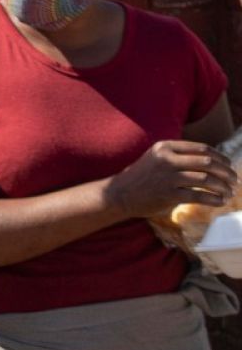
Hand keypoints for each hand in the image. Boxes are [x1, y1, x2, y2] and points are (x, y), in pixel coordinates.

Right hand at [106, 141, 237, 218]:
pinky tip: (220, 201)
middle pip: (207, 163)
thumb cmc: (141, 177)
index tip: (229, 165)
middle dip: (226, 172)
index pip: (202, 149)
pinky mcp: (168, 195)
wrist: (119, 194)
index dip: (220, 157)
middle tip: (234, 180)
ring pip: (206, 180)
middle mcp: (167, 160)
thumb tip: (211, 161)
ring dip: (222, 187)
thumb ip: (179, 156)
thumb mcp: (157, 158)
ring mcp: (167, 177)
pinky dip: (213, 199)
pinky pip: (198, 196)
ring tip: (229, 192)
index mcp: (166, 147)